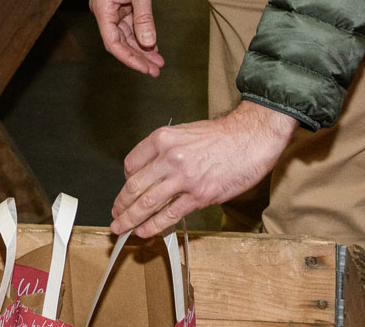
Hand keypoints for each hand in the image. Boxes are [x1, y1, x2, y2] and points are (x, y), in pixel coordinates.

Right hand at [90, 0, 163, 75]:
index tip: (146, 69)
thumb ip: (144, 18)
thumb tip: (149, 44)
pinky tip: (153, 44)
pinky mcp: (118, 2)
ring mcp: (110, 6)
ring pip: (124, 34)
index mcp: (103, 8)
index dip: (129, 58)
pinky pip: (128, 23)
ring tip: (158, 61)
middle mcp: (103, 10)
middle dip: (138, 56)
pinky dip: (140, 34)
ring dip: (141, 48)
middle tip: (156, 70)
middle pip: (119, 41)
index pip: (113, 42)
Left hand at [112, 101, 297, 236]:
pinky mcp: (199, 196)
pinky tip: (144, 231)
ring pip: (147, 203)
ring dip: (130, 218)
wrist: (249, 139)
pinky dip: (153, 225)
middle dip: (121, 204)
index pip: (131, 163)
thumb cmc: (220, 136)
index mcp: (163, 139)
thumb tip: (150, 172)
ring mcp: (184, 178)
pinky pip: (169, 214)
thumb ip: (165, 150)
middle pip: (134, 186)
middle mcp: (169, 158)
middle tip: (115, 214)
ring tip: (121, 227)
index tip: (127, 190)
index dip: (125, 180)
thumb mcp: (184, 133)